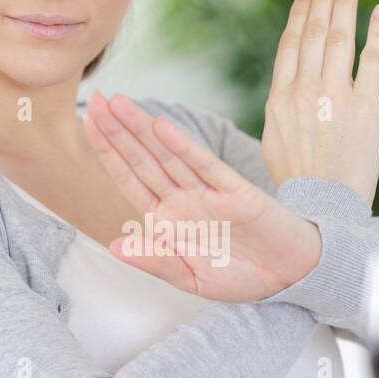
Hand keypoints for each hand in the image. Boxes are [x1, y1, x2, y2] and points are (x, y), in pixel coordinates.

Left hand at [80, 89, 320, 300]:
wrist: (290, 275)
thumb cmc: (241, 275)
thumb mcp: (191, 278)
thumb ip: (155, 261)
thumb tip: (115, 246)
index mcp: (169, 219)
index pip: (131, 180)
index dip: (108, 153)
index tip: (88, 125)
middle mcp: (184, 200)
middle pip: (144, 160)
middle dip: (117, 131)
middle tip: (96, 99)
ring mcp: (208, 193)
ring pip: (168, 156)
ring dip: (143, 130)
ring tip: (119, 103)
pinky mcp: (236, 192)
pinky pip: (205, 167)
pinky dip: (184, 148)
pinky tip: (163, 128)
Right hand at [262, 0, 378, 206]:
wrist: (322, 206)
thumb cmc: (298, 179)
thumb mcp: (274, 140)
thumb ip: (281, 107)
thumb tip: (287, 86)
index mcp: (280, 98)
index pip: (291, 43)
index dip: (301, 13)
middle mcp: (305, 91)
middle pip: (316, 32)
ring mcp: (336, 96)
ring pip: (340, 37)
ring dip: (346, 4)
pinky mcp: (366, 107)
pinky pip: (373, 60)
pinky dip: (377, 33)